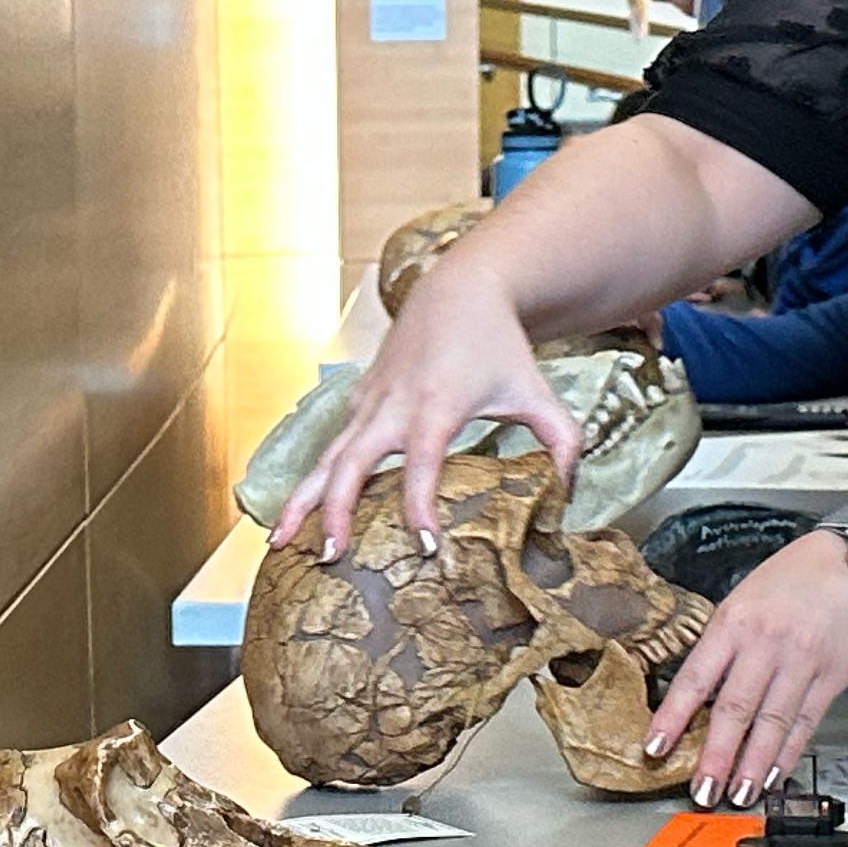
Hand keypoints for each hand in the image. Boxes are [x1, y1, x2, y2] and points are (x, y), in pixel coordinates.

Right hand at [268, 251, 578, 559]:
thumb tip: (568, 494)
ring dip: (301, 501)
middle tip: (330, 557)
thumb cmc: (499, 345)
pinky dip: (310, 482)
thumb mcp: (537, 393)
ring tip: (279, 543)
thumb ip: (562, 443)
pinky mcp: (358, 401)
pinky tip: (298, 518)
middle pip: (351, 464)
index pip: (421, 465)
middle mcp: (392, 406)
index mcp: (436, 406)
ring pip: (324, 457)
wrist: (459, 288)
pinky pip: (329, 447)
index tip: (426, 547)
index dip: (419, 507)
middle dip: (335, 512)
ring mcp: (368, 403)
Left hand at [642, 531, 847, 802]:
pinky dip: (787, 753)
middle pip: (735, 708)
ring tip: (737, 794)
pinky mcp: (833, 676)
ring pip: (771, 722)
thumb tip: (696, 694)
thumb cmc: (797, 578)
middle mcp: (767, 642)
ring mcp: (802, 661)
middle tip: (702, 790)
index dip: (673, 716)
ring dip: (752, 765)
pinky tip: (773, 774)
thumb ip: (723, 644)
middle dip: (715, 756)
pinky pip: (805, 722)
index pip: (696, 677)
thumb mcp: (745, 598)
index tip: (656, 746)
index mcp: (734, 620)